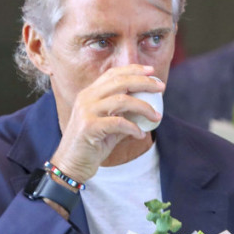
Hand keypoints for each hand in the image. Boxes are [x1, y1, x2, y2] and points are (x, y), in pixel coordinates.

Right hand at [50, 65, 163, 182]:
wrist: (72, 164)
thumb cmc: (91, 145)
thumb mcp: (109, 126)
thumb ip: (123, 115)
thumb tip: (147, 110)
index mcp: (89, 94)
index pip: (113, 74)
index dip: (133, 69)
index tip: (151, 71)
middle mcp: (86, 98)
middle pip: (120, 82)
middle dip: (144, 82)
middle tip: (161, 87)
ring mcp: (86, 111)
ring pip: (122, 100)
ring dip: (143, 107)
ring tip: (156, 116)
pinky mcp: (89, 127)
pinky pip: (119, 123)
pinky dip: (133, 128)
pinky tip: (140, 135)